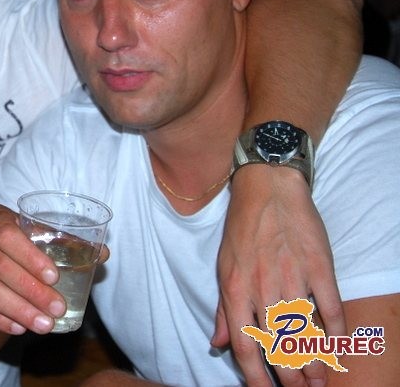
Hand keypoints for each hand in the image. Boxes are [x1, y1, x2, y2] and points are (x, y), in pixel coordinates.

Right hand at [0, 203, 65, 335]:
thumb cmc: (2, 241)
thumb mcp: (23, 232)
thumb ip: (58, 242)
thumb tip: (102, 254)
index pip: (7, 233)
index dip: (30, 256)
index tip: (54, 277)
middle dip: (31, 291)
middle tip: (57, 309)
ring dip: (17, 310)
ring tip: (44, 325)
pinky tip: (18, 327)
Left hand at [214, 165, 344, 386]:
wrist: (266, 188)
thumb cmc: (243, 230)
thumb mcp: (224, 267)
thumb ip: (224, 309)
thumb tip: (218, 343)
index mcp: (235, 289)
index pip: (244, 345)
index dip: (255, 376)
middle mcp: (262, 287)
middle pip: (277, 345)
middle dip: (289, 376)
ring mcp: (291, 276)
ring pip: (304, 331)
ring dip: (312, 361)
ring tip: (318, 381)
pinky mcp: (317, 265)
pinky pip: (330, 306)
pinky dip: (335, 330)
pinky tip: (338, 345)